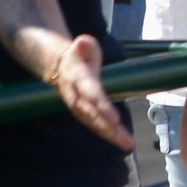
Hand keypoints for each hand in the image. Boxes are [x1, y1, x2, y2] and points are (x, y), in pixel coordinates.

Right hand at [51, 35, 135, 150]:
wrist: (58, 67)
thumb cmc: (79, 56)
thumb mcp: (83, 47)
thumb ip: (86, 46)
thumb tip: (82, 42)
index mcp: (78, 79)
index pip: (91, 95)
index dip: (102, 107)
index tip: (115, 119)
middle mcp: (77, 96)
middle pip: (93, 115)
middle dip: (109, 129)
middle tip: (126, 141)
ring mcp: (78, 107)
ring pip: (94, 123)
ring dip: (111, 135)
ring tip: (128, 144)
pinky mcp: (82, 113)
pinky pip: (95, 125)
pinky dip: (108, 134)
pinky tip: (123, 142)